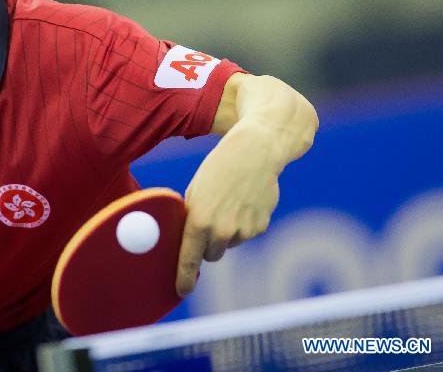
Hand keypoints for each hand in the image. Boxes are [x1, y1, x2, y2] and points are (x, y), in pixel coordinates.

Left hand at [175, 125, 281, 296]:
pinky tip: (246, 201)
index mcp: (199, 220)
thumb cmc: (218, 167)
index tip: (181, 291)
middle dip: (208, 244)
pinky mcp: (261, 227)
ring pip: (230, 243)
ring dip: (227, 231)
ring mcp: (244, 231)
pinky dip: (245, 223)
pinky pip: (247, 234)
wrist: (256, 151)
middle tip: (211, 221)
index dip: (184, 278)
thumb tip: (186, 243)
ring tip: (230, 202)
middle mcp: (222, 230)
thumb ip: (191, 218)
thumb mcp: (196, 190)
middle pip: (211, 255)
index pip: (189, 259)